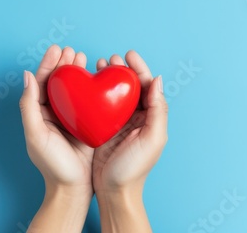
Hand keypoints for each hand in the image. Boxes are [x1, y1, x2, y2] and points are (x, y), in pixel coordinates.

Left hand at [19, 45, 92, 232]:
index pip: (42, 83)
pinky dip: (91, 88)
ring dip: (77, 73)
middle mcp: (54, 113)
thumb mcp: (36, 135)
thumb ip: (29, 106)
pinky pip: (88, 101)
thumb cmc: (52, 164)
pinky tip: (97, 80)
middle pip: (58, 83)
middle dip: (64, 64)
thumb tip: (28, 76)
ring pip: (73, 89)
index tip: (57, 49)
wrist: (73, 187)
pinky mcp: (87, 124)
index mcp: (39, 114)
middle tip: (72, 51)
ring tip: (83, 58)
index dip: (48, 64)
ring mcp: (71, 118)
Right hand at [93, 51, 167, 232]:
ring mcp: (119, 122)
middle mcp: (137, 117)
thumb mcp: (152, 140)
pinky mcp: (103, 129)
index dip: (139, 68)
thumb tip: (158, 80)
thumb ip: (158, 110)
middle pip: (130, 87)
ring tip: (98, 64)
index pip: (147, 87)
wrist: (114, 192)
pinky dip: (96, 92)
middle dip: (122, 70)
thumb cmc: (135, 169)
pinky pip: (101, 105)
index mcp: (151, 118)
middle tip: (110, 58)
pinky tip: (87, 85)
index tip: (128, 54)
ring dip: (108, 78)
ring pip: (115, 93)